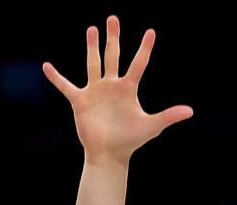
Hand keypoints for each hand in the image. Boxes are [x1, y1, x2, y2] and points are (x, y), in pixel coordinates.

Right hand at [43, 15, 191, 162]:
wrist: (108, 154)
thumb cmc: (130, 141)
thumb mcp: (151, 126)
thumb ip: (168, 116)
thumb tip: (190, 111)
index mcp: (128, 88)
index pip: (139, 64)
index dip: (144, 49)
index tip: (151, 32)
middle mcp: (111, 86)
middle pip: (113, 56)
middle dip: (113, 38)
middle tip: (112, 18)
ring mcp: (95, 92)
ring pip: (93, 64)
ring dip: (92, 47)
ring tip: (92, 29)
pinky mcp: (80, 102)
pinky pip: (66, 87)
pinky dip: (56, 78)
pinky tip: (47, 66)